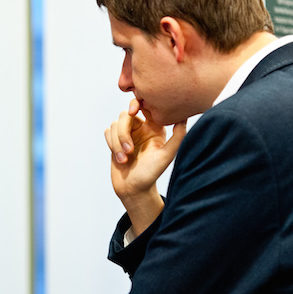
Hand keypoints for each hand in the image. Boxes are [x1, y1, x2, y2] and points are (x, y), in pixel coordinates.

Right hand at [104, 99, 186, 234]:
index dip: (137, 103)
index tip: (133, 111)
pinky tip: (120, 159)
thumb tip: (184, 116)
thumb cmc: (152, 173)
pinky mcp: (115, 141)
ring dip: (117, 142)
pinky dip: (112, 145)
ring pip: (115, 124)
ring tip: (125, 159)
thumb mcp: (167, 155)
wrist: (134, 189)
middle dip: (124, 132)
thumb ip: (178, 136)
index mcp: (155, 127)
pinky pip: (108, 132)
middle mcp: (141, 128)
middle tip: (130, 150)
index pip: (145, 105)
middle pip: (125, 114)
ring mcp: (127, 134)